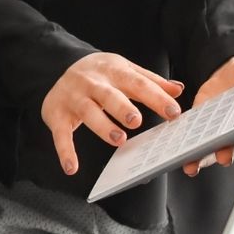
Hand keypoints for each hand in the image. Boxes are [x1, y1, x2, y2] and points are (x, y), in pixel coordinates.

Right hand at [41, 53, 182, 176]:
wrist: (60, 65)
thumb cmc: (101, 73)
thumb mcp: (125, 70)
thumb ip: (150, 81)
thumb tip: (177, 90)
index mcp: (114, 71)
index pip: (138, 83)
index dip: (156, 97)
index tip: (174, 112)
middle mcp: (93, 83)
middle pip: (108, 95)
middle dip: (122, 107)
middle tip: (137, 121)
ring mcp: (73, 98)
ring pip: (87, 111)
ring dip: (102, 126)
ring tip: (119, 140)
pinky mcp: (56, 114)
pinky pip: (60, 134)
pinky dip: (65, 151)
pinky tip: (72, 167)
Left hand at [182, 44, 233, 176]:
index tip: (227, 156)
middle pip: (227, 144)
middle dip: (218, 154)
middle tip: (214, 160)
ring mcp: (218, 125)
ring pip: (208, 146)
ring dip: (199, 157)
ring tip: (190, 167)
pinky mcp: (202, 119)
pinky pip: (192, 133)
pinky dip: (184, 142)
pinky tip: (174, 148)